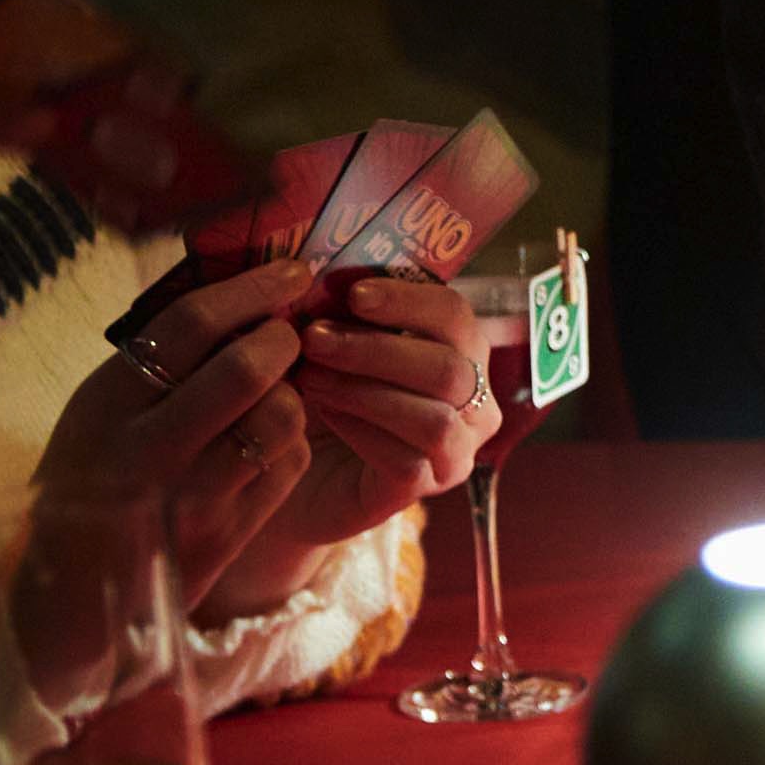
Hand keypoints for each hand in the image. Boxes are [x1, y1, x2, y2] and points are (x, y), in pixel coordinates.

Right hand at [35, 255, 318, 605]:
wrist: (70, 593)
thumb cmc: (92, 478)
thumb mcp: (98, 410)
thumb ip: (158, 359)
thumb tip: (243, 289)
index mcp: (106, 404)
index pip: (191, 324)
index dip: (251, 287)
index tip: (290, 270)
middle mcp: (147, 450)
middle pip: (246, 368)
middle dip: (283, 337)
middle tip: (287, 332)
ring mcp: (190, 499)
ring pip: (281, 417)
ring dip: (293, 392)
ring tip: (275, 391)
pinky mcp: (227, 537)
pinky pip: (290, 464)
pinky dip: (290, 443)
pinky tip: (266, 443)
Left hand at [201, 274, 494, 613]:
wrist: (289, 472)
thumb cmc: (318, 394)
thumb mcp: (333, 345)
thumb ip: (340, 313)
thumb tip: (323, 275)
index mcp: (461, 352)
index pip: (456, 316)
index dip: (408, 300)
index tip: (350, 293)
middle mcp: (474, 402)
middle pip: (450, 366)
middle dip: (377, 348)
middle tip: (314, 338)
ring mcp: (457, 450)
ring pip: (434, 416)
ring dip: (365, 390)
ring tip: (309, 377)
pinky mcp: (426, 489)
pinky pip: (407, 460)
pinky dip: (359, 431)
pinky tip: (318, 415)